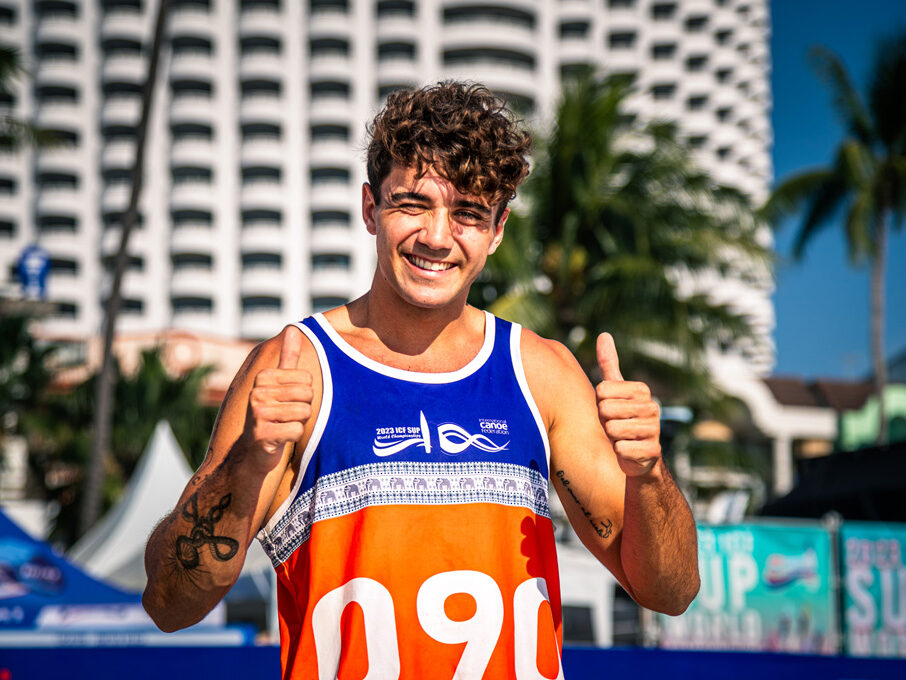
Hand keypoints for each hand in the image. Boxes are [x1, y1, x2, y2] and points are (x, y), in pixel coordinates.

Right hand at [244, 326, 312, 462]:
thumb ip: (288, 358)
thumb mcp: (278, 385)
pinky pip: (297, 431)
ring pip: (304, 413)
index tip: (287, 403)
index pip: (307, 379)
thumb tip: (294, 328)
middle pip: (307, 395)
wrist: (251, 453)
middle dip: (303, 410)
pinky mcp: (261, 434)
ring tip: (282, 427)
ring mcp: (257, 413)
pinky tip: (279, 439)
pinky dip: (293, 437)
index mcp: (263, 378)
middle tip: (285, 417)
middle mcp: (257, 392)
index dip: (304, 395)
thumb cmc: (272, 416)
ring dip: (298, 423)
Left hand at [595, 333, 660, 476]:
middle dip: (604, 421)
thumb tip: (604, 334)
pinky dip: (619, 452)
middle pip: (606, 410)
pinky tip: (627, 451)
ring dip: (611, 437)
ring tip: (621, 437)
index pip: (602, 391)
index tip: (609, 409)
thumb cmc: (620, 418)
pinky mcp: (652, 451)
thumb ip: (609, 364)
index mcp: (642, 390)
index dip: (599, 403)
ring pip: (613, 430)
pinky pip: (621, 449)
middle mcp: (652, 407)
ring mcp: (654, 429)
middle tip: (614, 425)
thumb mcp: (614, 390)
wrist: (637, 456)